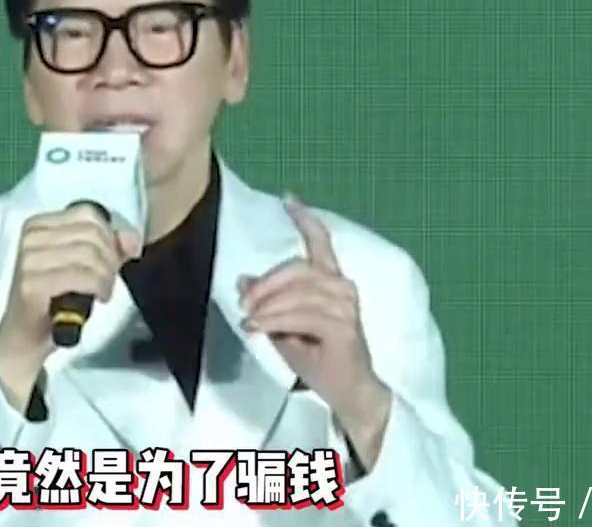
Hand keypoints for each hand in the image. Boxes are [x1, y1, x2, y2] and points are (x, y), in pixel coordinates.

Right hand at [0, 204, 141, 409]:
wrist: (23, 338)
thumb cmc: (53, 301)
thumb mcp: (84, 268)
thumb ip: (109, 249)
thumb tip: (132, 238)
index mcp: (38, 225)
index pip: (89, 214)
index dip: (110, 237)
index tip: (113, 261)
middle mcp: (30, 236)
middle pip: (92, 234)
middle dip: (110, 259)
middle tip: (108, 281)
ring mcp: (28, 259)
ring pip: (89, 254)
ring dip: (106, 276)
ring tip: (103, 291)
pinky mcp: (32, 283)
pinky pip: (81, 276)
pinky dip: (98, 287)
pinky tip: (98, 298)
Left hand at [239, 194, 391, 462]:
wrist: (348, 392)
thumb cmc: (319, 361)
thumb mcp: (284, 327)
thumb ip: (268, 303)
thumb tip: (242, 280)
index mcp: (331, 282)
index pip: (320, 242)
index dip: (306, 219)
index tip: (289, 199)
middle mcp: (342, 287)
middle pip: (297, 268)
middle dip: (265, 284)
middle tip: (244, 304)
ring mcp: (345, 306)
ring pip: (297, 293)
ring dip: (267, 307)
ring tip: (250, 322)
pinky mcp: (343, 327)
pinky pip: (301, 316)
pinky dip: (275, 321)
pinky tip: (258, 329)